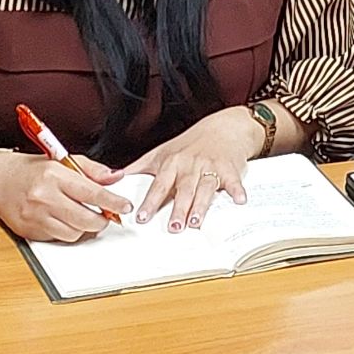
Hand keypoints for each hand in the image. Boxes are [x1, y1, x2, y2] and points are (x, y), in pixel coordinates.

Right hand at [0, 149, 121, 242]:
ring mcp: (35, 216)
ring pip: (73, 233)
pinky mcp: (28, 231)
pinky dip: (67, 232)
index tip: (125, 206)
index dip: (113, 202)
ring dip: (85, 228)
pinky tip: (66, 220)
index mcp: (55, 175)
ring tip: (85, 217)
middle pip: (84, 219)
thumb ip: (92, 170)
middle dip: (102, 220)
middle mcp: (44, 197)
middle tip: (107, 216)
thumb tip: (117, 177)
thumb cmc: (32, 170)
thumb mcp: (63, 160)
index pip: (92, 192)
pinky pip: (57, 238)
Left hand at [121, 107, 264, 229]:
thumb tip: (114, 179)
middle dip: (178, 208)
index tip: (142, 217)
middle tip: (173, 227)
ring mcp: (211, 166)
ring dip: (201, 205)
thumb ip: (140, 168)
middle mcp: (190, 165)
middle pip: (183, 190)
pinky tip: (239, 200)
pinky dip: (237, 190)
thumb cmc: (191, 143)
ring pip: (205, 188)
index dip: (150, 201)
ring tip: (196, 221)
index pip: (159, 185)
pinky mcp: (230, 168)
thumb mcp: (162, 152)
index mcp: (172, 163)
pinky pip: (233, 181)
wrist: (224, 126)